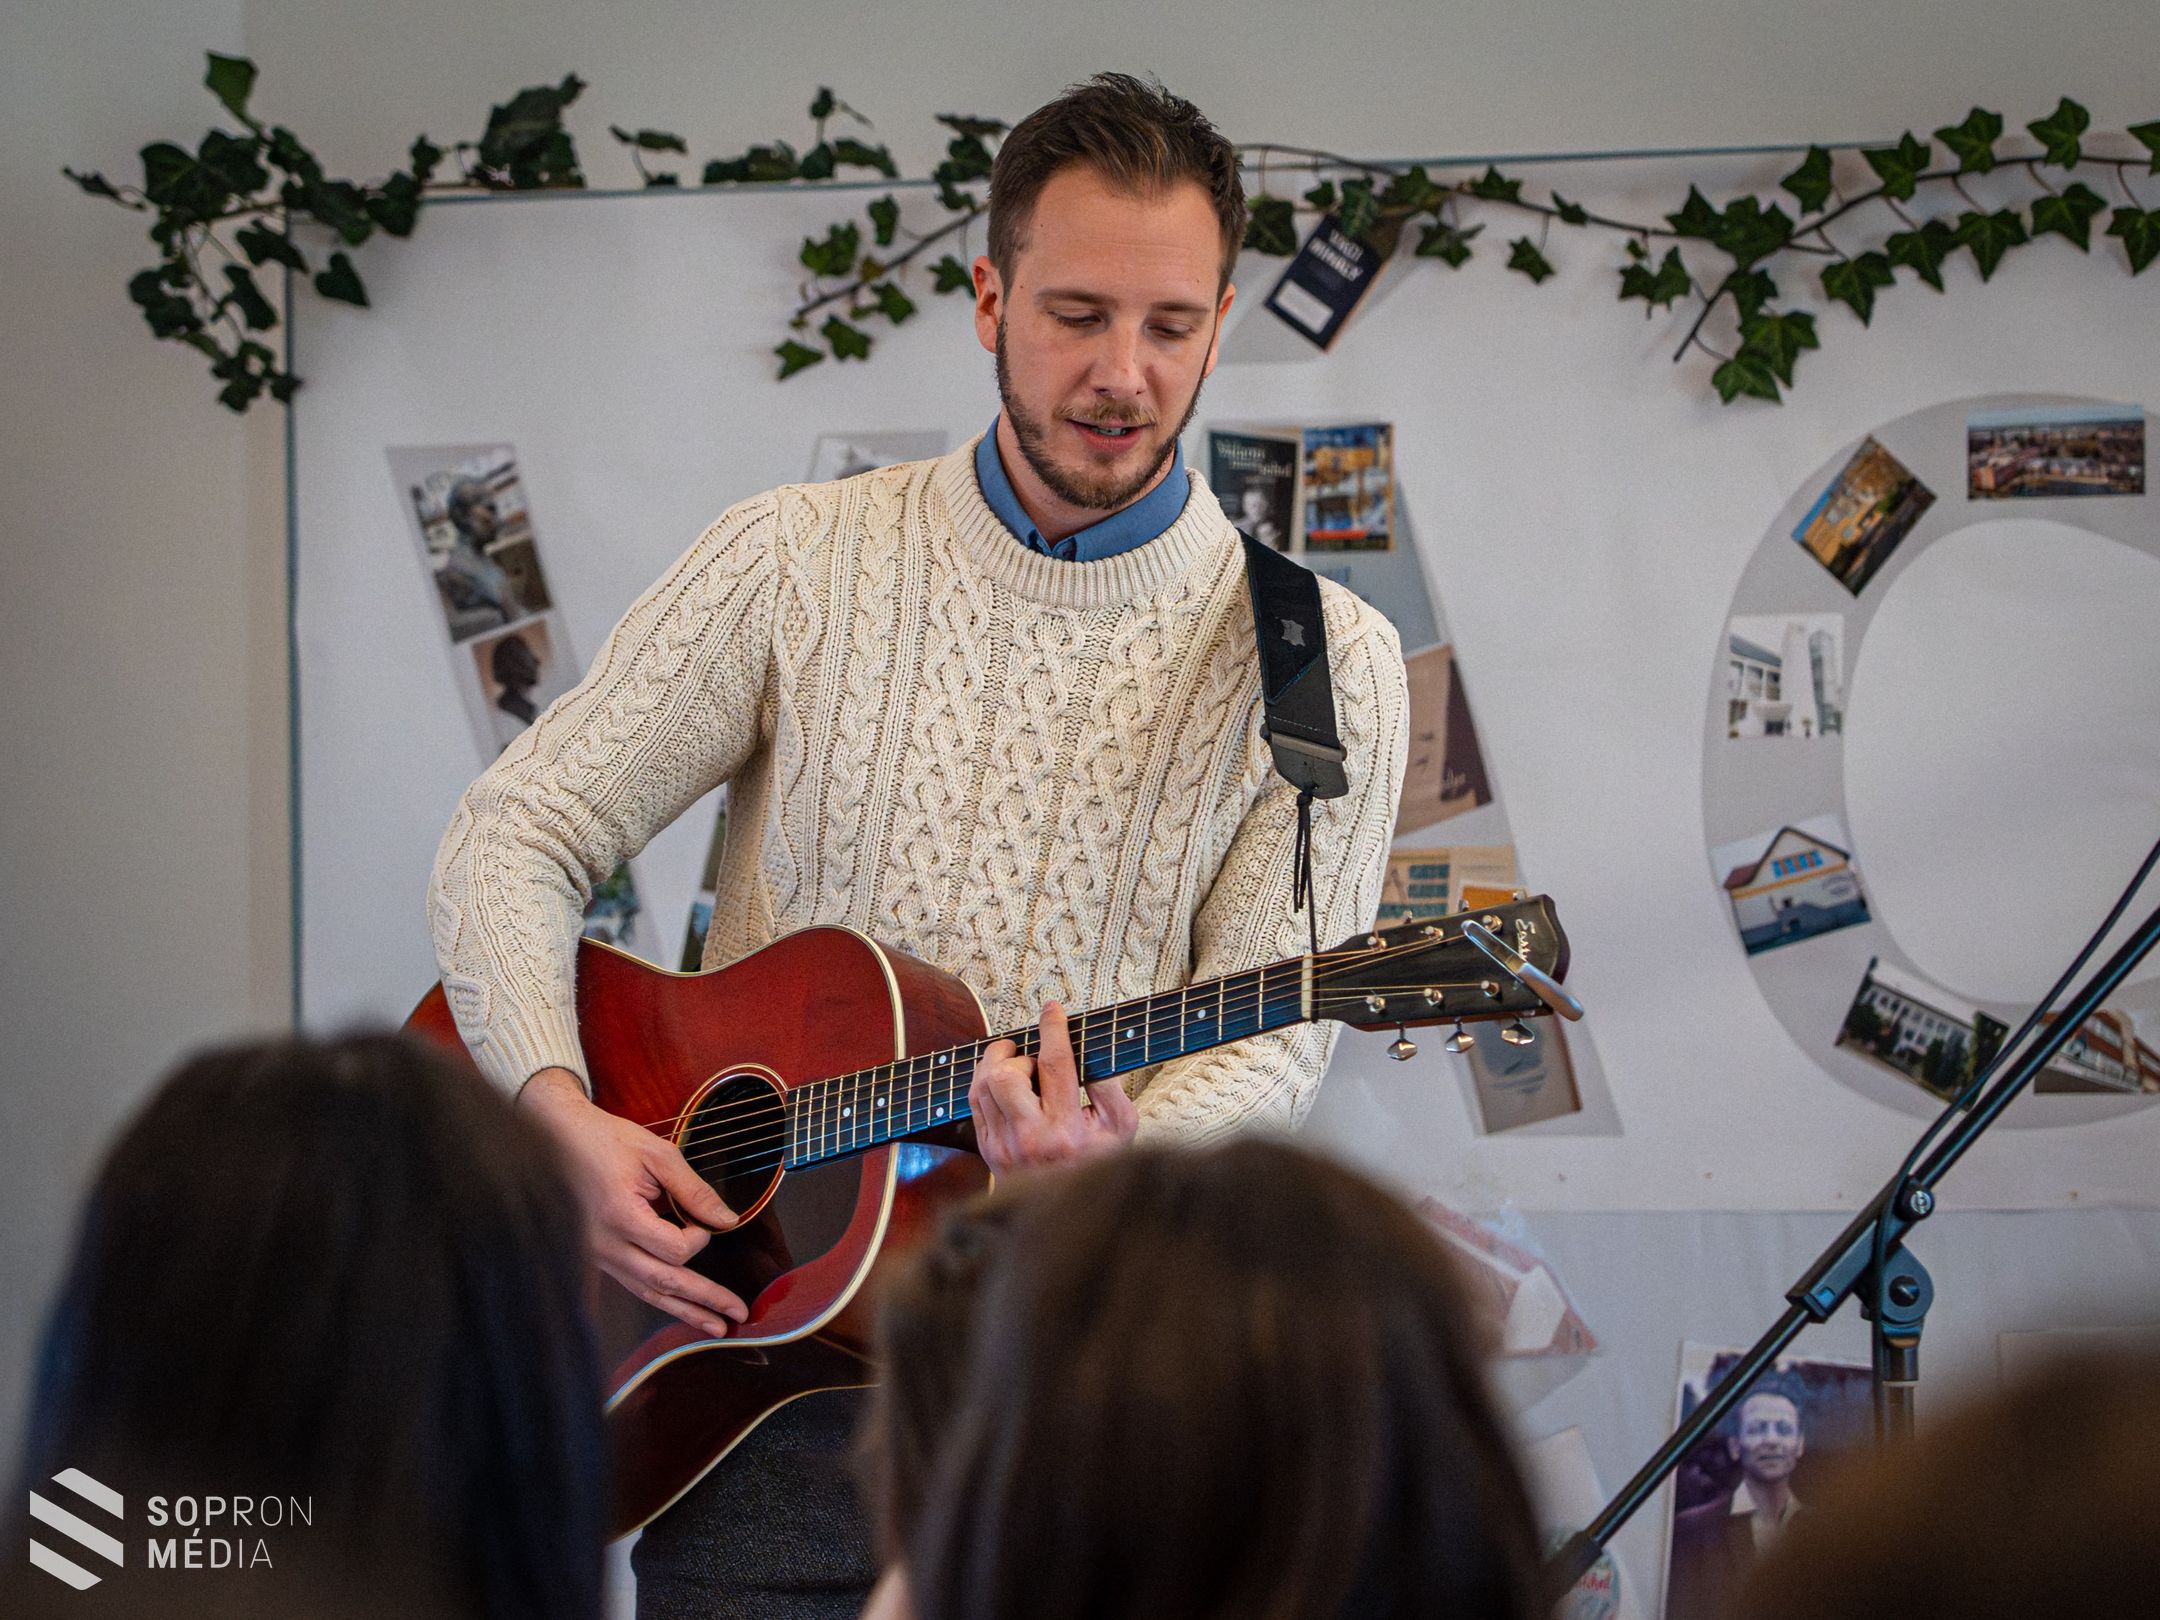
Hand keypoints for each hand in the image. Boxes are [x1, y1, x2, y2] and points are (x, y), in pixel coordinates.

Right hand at [518, 1067, 747, 1337]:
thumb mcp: (658, 1154)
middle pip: (663, 1282)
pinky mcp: (600, 1258)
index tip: (704, 1220)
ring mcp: (600, 1256)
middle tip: (739, 1314)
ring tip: (718, 1328)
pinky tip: (685, 1309)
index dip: (698, 1238)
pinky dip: (663, 1299)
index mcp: (620, 1215)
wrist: (561, 1140)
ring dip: (685, 1311)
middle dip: (704, 1299)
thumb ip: (693, 1190)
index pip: (671, 1249)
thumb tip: (728, 1221)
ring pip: (648, 1293)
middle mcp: (606, 1244)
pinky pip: (634, 1286)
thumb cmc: (610, 1141)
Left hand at [968, 1003, 1137, 1178]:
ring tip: (1020, 1069)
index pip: (1056, 1065)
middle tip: (1031, 1059)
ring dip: (998, 1066)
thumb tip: (1091, 1054)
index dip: (1053, 1030)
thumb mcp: (1121, 1129)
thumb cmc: (1098, 1165)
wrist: (1068, 1214)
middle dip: (1015, 1055)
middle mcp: (1030, 1138)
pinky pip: (974, 1102)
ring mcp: (1003, 1146)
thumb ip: (1111, 1088)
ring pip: (983, 1086)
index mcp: (1067, 1131)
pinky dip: (987, 1083)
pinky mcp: (987, 1150)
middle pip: (1006, 1075)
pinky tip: (1006, 1085)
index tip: (1052, 1009)